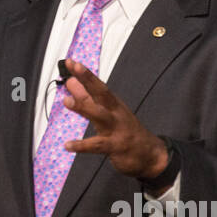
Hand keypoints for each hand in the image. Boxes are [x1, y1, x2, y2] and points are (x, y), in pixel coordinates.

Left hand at [59, 58, 169, 184]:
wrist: (150, 154)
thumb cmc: (126, 130)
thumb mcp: (107, 112)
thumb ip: (87, 98)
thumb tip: (71, 83)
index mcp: (112, 104)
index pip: (97, 85)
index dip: (84, 73)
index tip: (71, 62)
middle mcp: (115, 112)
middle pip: (101, 93)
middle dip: (88, 79)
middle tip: (74, 68)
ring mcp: (116, 129)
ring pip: (99, 115)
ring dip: (83, 107)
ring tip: (66, 101)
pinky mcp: (115, 146)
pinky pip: (97, 145)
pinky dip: (82, 145)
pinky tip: (68, 145)